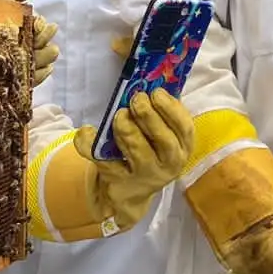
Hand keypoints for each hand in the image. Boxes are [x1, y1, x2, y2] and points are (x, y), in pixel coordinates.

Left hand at [0, 0, 57, 85]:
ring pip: (40, 61)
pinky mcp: (4, 82)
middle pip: (40, 43)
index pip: (36, 27)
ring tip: (38, 53)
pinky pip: (31, 81)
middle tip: (37, 39)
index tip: (37, 26)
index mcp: (9, 24)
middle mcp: (10, 44)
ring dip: (46, 56)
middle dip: (44, 41)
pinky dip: (40, 75)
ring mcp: (8, 64)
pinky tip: (42, 68)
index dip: (42, 27)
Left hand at [71, 90, 192, 228]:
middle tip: (136, 99)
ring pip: (137, 151)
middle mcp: (169, 164)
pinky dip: (91, 144)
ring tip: (119, 114)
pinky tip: (87, 131)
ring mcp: (144, 176)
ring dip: (126, 128)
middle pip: (164, 141)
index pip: (185, 128)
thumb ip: (160, 112)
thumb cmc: (148, 151)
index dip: (171, 109)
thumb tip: (150, 82)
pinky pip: (104, 161)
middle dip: (149, 116)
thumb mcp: (162, 135)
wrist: (130, 191)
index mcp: (182, 147)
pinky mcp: (119, 181)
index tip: (156, 93)